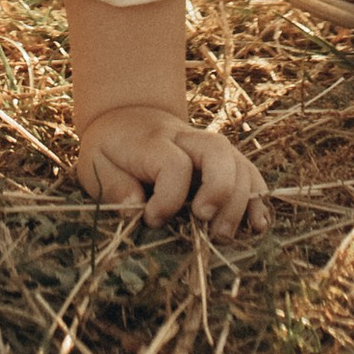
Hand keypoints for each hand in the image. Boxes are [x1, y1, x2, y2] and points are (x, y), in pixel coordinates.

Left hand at [75, 106, 269, 239]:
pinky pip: (249, 173)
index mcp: (153, 141)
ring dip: (241, 201)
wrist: (127, 118)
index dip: (167, 199)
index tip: (152, 219)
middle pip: (218, 153)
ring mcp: (208, 148)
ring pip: (239, 163)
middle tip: (205, 224)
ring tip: (226, 235)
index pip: (174, 165)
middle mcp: (187, 139)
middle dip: (219, 191)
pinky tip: (257, 224)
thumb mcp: (95, 164)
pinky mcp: (223, 160)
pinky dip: (258, 198)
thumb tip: (136, 211)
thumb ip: (115, 187)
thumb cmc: (111, 148)